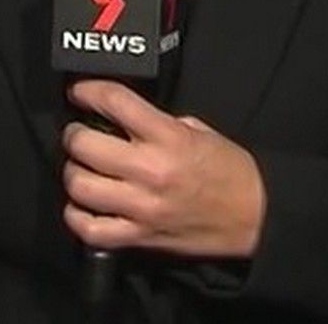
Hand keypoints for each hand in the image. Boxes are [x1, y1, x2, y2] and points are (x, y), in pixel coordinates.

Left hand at [61, 79, 264, 259]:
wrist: (254, 217)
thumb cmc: (231, 173)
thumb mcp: (201, 131)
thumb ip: (162, 123)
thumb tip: (126, 120)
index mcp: (169, 138)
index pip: (115, 102)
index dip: (88, 90)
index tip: (79, 91)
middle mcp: (150, 170)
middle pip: (85, 145)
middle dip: (74, 135)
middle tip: (78, 133)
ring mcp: (141, 206)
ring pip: (80, 186)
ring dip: (73, 173)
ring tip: (81, 168)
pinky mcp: (139, 236)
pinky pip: (90, 229)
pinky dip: (76, 216)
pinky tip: (82, 204)